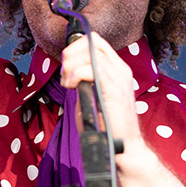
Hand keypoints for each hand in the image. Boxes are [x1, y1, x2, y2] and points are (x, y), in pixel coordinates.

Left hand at [59, 32, 145, 157]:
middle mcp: (120, 69)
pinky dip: (76, 74)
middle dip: (70, 54)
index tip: (66, 67)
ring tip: (68, 85)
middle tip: (65, 76)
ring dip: (71, 66)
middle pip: (92, 41)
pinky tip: (73, 87)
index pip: (95, 41)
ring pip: (90, 52)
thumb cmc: (104, 125)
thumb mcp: (91, 95)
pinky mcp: (114, 88)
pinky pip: (91, 68)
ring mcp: (119, 77)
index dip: (75, 47)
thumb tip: (68, 69)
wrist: (121, 145)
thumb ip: (83, 79)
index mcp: (116, 69)